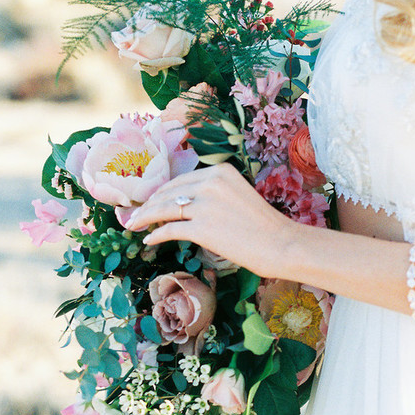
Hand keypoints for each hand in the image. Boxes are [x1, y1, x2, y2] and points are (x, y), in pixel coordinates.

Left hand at [126, 162, 294, 277]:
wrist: (282, 244)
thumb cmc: (263, 225)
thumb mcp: (237, 195)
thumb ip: (212, 193)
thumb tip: (182, 205)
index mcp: (220, 171)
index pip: (180, 180)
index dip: (160, 192)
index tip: (149, 201)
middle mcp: (210, 182)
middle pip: (168, 192)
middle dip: (148, 204)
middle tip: (134, 214)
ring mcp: (204, 204)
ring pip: (163, 209)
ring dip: (144, 218)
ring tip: (133, 226)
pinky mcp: (201, 227)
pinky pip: (169, 229)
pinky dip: (155, 234)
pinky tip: (148, 240)